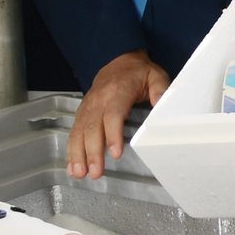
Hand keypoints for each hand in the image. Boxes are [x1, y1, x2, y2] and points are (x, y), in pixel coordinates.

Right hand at [68, 50, 169, 179]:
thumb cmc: (137, 72)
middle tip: (95, 172)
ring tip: (80, 173)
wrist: (118, 61)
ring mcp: (88, 107)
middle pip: (93, 128)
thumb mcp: (155, 75)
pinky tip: (72, 166)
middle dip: (92, 152)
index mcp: (117, 91)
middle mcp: (99, 100)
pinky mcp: (82, 113)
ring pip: (80, 132)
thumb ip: (160, 89)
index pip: (113, 115)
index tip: (115, 152)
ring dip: (78, 155)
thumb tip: (162, 104)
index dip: (113, 135)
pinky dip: (71, 150)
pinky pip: (74, 132)